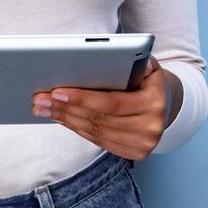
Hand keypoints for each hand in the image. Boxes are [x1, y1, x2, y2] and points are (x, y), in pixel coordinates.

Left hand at [32, 55, 181, 160]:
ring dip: (66, 120)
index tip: (56, 90)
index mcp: (154, 103)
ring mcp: (143, 145)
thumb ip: (135, 58)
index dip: (82, 98)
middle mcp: (151, 129)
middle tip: (39, 99)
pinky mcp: (134, 154)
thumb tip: (114, 54)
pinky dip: (77, 129)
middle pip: (99, 120)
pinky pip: (99, 141)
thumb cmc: (149, 78)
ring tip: (44, 108)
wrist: (168, 103)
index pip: (111, 103)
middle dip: (65, 108)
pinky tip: (61, 118)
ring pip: (95, 133)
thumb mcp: (148, 64)